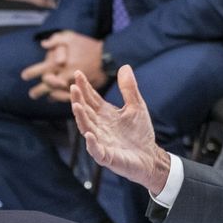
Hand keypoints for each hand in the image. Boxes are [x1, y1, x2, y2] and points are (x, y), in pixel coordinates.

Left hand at [23, 30, 103, 100]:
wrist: (109, 54)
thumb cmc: (88, 45)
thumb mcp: (71, 38)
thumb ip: (56, 40)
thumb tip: (43, 44)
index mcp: (61, 64)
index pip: (43, 70)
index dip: (32, 73)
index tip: (23, 76)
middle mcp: (66, 75)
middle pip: (49, 86)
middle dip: (39, 90)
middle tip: (32, 94)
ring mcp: (75, 84)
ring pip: (59, 93)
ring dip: (51, 95)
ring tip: (46, 96)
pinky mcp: (83, 89)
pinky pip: (71, 95)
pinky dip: (63, 97)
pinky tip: (60, 97)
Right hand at [70, 66, 172, 195]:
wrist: (149, 156)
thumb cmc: (140, 133)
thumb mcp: (136, 106)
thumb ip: (129, 89)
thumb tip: (124, 66)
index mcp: (105, 114)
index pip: (91, 99)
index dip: (84, 87)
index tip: (78, 73)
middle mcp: (99, 126)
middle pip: (86, 111)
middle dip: (78, 100)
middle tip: (73, 87)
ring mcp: (101, 141)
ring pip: (87, 128)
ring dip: (81, 118)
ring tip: (76, 105)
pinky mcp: (107, 156)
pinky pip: (96, 150)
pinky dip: (92, 143)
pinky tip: (89, 134)